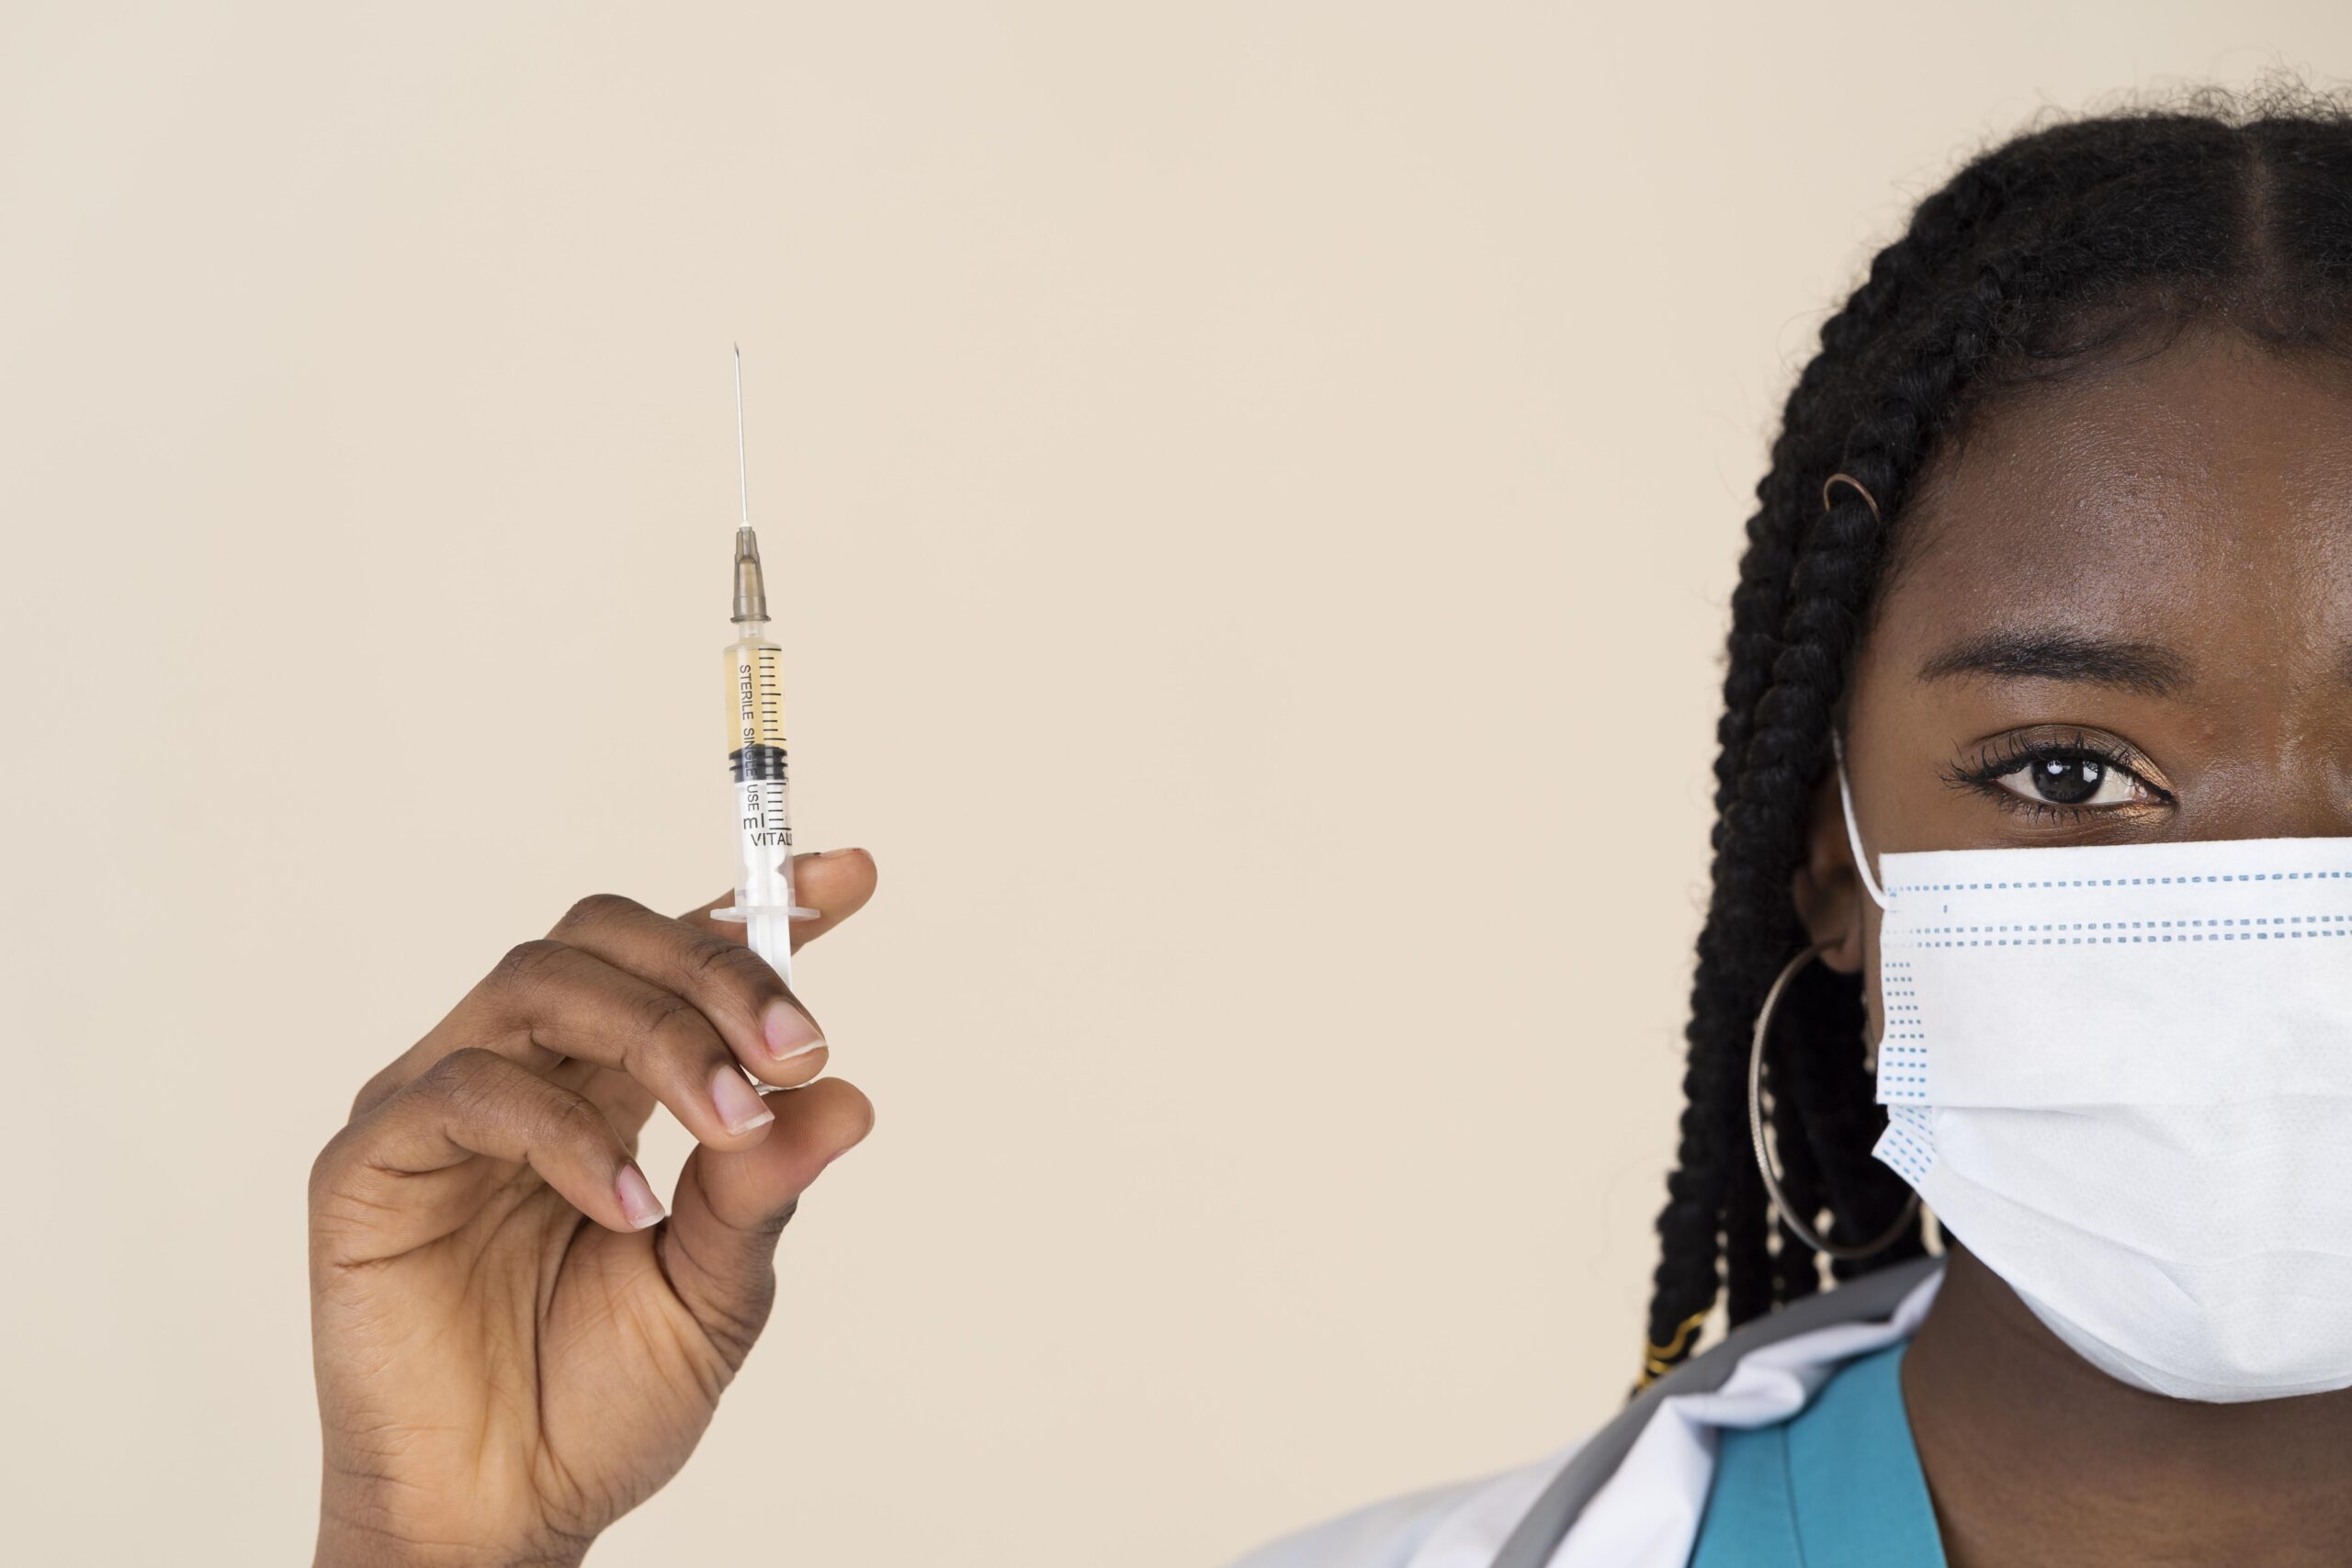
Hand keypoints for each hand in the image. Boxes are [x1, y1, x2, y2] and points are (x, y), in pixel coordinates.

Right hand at [308, 850, 878, 1567]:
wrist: (500, 1515)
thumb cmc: (600, 1401)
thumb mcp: (717, 1290)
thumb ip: (768, 1190)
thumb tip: (848, 1096)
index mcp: (609, 1085)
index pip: (677, 956)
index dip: (758, 904)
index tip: (848, 878)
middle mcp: (523, 1069)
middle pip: (606, 938)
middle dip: (717, 971)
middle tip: (799, 1047)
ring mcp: (440, 1104)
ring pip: (540, 984)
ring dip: (656, 1036)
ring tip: (732, 1125)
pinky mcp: (369, 1161)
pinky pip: (467, 1090)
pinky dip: (566, 1136)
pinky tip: (630, 1208)